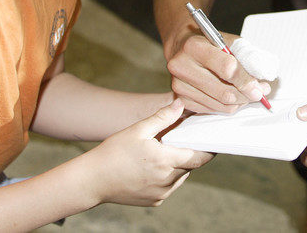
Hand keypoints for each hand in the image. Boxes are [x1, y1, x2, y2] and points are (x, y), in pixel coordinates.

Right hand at [83, 100, 213, 205]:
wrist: (91, 180)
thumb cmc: (113, 153)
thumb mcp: (138, 130)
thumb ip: (162, 118)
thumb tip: (181, 104)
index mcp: (166, 162)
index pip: (200, 157)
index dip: (209, 149)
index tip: (214, 141)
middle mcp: (167, 181)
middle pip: (190, 166)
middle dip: (189, 153)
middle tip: (183, 140)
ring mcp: (161, 194)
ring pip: (180, 177)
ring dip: (178, 165)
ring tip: (164, 152)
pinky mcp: (154, 202)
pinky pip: (169, 187)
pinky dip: (167, 176)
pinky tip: (153, 167)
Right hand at [165, 33, 270, 113]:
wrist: (180, 47)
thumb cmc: (206, 42)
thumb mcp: (227, 40)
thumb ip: (245, 54)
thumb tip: (262, 73)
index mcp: (194, 47)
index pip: (227, 69)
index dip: (246, 80)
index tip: (260, 86)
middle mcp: (182, 66)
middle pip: (223, 91)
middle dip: (247, 95)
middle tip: (260, 92)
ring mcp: (179, 85)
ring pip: (220, 104)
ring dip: (239, 101)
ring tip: (248, 93)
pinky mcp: (180, 98)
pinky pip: (212, 109)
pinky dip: (227, 105)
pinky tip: (233, 96)